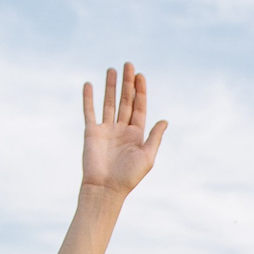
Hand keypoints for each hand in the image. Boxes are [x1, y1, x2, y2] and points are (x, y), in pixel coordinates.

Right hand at [79, 63, 166, 196]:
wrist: (105, 188)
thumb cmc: (128, 177)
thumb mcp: (147, 157)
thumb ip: (154, 137)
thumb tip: (165, 120)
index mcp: (136, 134)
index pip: (139, 107)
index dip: (140, 91)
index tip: (140, 75)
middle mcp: (121, 129)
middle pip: (125, 101)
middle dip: (127, 83)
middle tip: (128, 65)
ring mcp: (106, 130)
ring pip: (109, 103)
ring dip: (110, 86)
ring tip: (112, 69)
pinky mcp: (92, 132)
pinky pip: (90, 112)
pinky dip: (89, 98)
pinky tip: (89, 84)